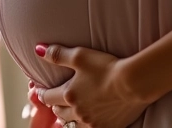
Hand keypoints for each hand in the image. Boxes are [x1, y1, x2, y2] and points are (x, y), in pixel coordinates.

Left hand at [30, 43, 150, 127]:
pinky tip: (88, 119)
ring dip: (68, 117)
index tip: (38, 90)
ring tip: (70, 111)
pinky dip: (85, 124)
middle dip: (55, 104)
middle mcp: (77, 112)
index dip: (41, 93)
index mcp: (69, 95)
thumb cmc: (107, 67)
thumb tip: (38, 50)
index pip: (47, 97)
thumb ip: (58, 54)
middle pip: (59, 112)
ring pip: (72, 124)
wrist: (133, 83)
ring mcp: (91, 122)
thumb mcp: (80, 56)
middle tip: (55, 99)